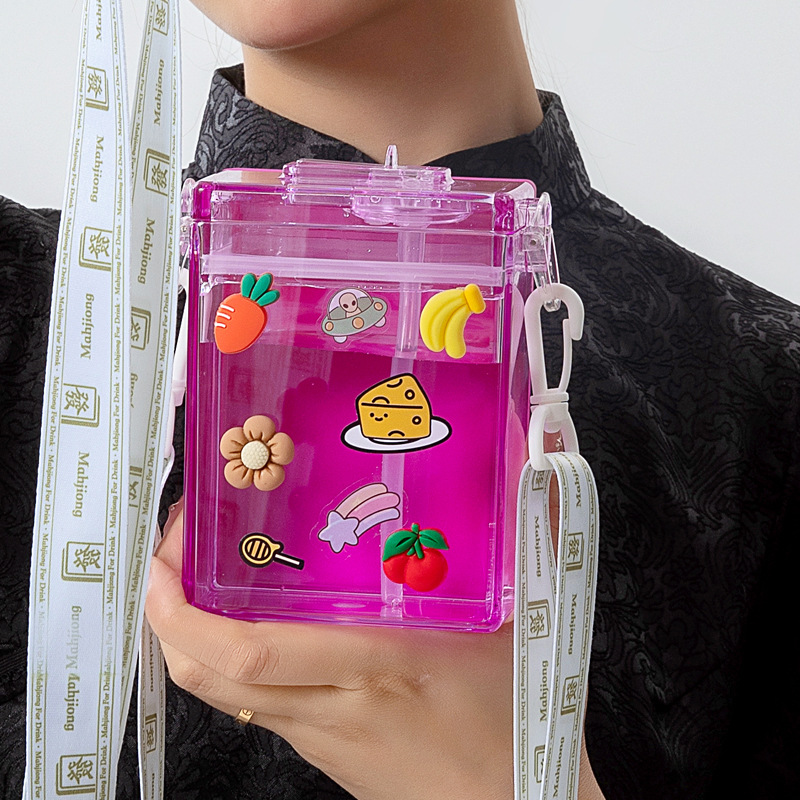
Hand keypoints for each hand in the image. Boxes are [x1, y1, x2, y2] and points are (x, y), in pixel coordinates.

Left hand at [146, 501, 513, 799]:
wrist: (510, 799)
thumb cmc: (510, 717)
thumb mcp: (497, 626)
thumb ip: (468, 561)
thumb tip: (467, 501)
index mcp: (372, 667)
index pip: (250, 652)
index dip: (186, 611)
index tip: (170, 559)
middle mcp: (329, 706)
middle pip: (209, 676)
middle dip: (166, 615)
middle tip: (172, 555)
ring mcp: (318, 734)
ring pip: (221, 692)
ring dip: (190, 634)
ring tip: (200, 577)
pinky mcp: (320, 748)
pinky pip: (253, 701)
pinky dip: (228, 658)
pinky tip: (250, 621)